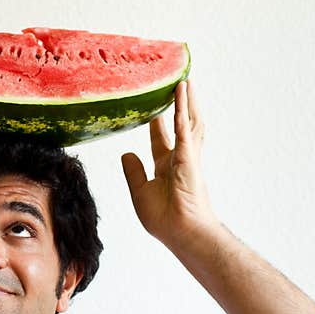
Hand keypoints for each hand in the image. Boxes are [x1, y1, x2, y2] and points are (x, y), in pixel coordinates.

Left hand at [120, 80, 218, 247]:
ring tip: (185, 81)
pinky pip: (184, 127)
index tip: (154, 112)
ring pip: (188, 121)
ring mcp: (186, 156)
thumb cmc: (164, 219)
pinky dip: (182, 109)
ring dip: (186, 101)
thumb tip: (126, 153)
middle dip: (179, 107)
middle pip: (180, 126)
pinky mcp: (188, 156)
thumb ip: (133, 171)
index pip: (161, 141)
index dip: (158, 126)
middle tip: (176, 88)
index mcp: (166, 168)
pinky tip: (181, 91)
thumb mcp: (140, 191)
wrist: (180, 231)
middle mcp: (178, 159)